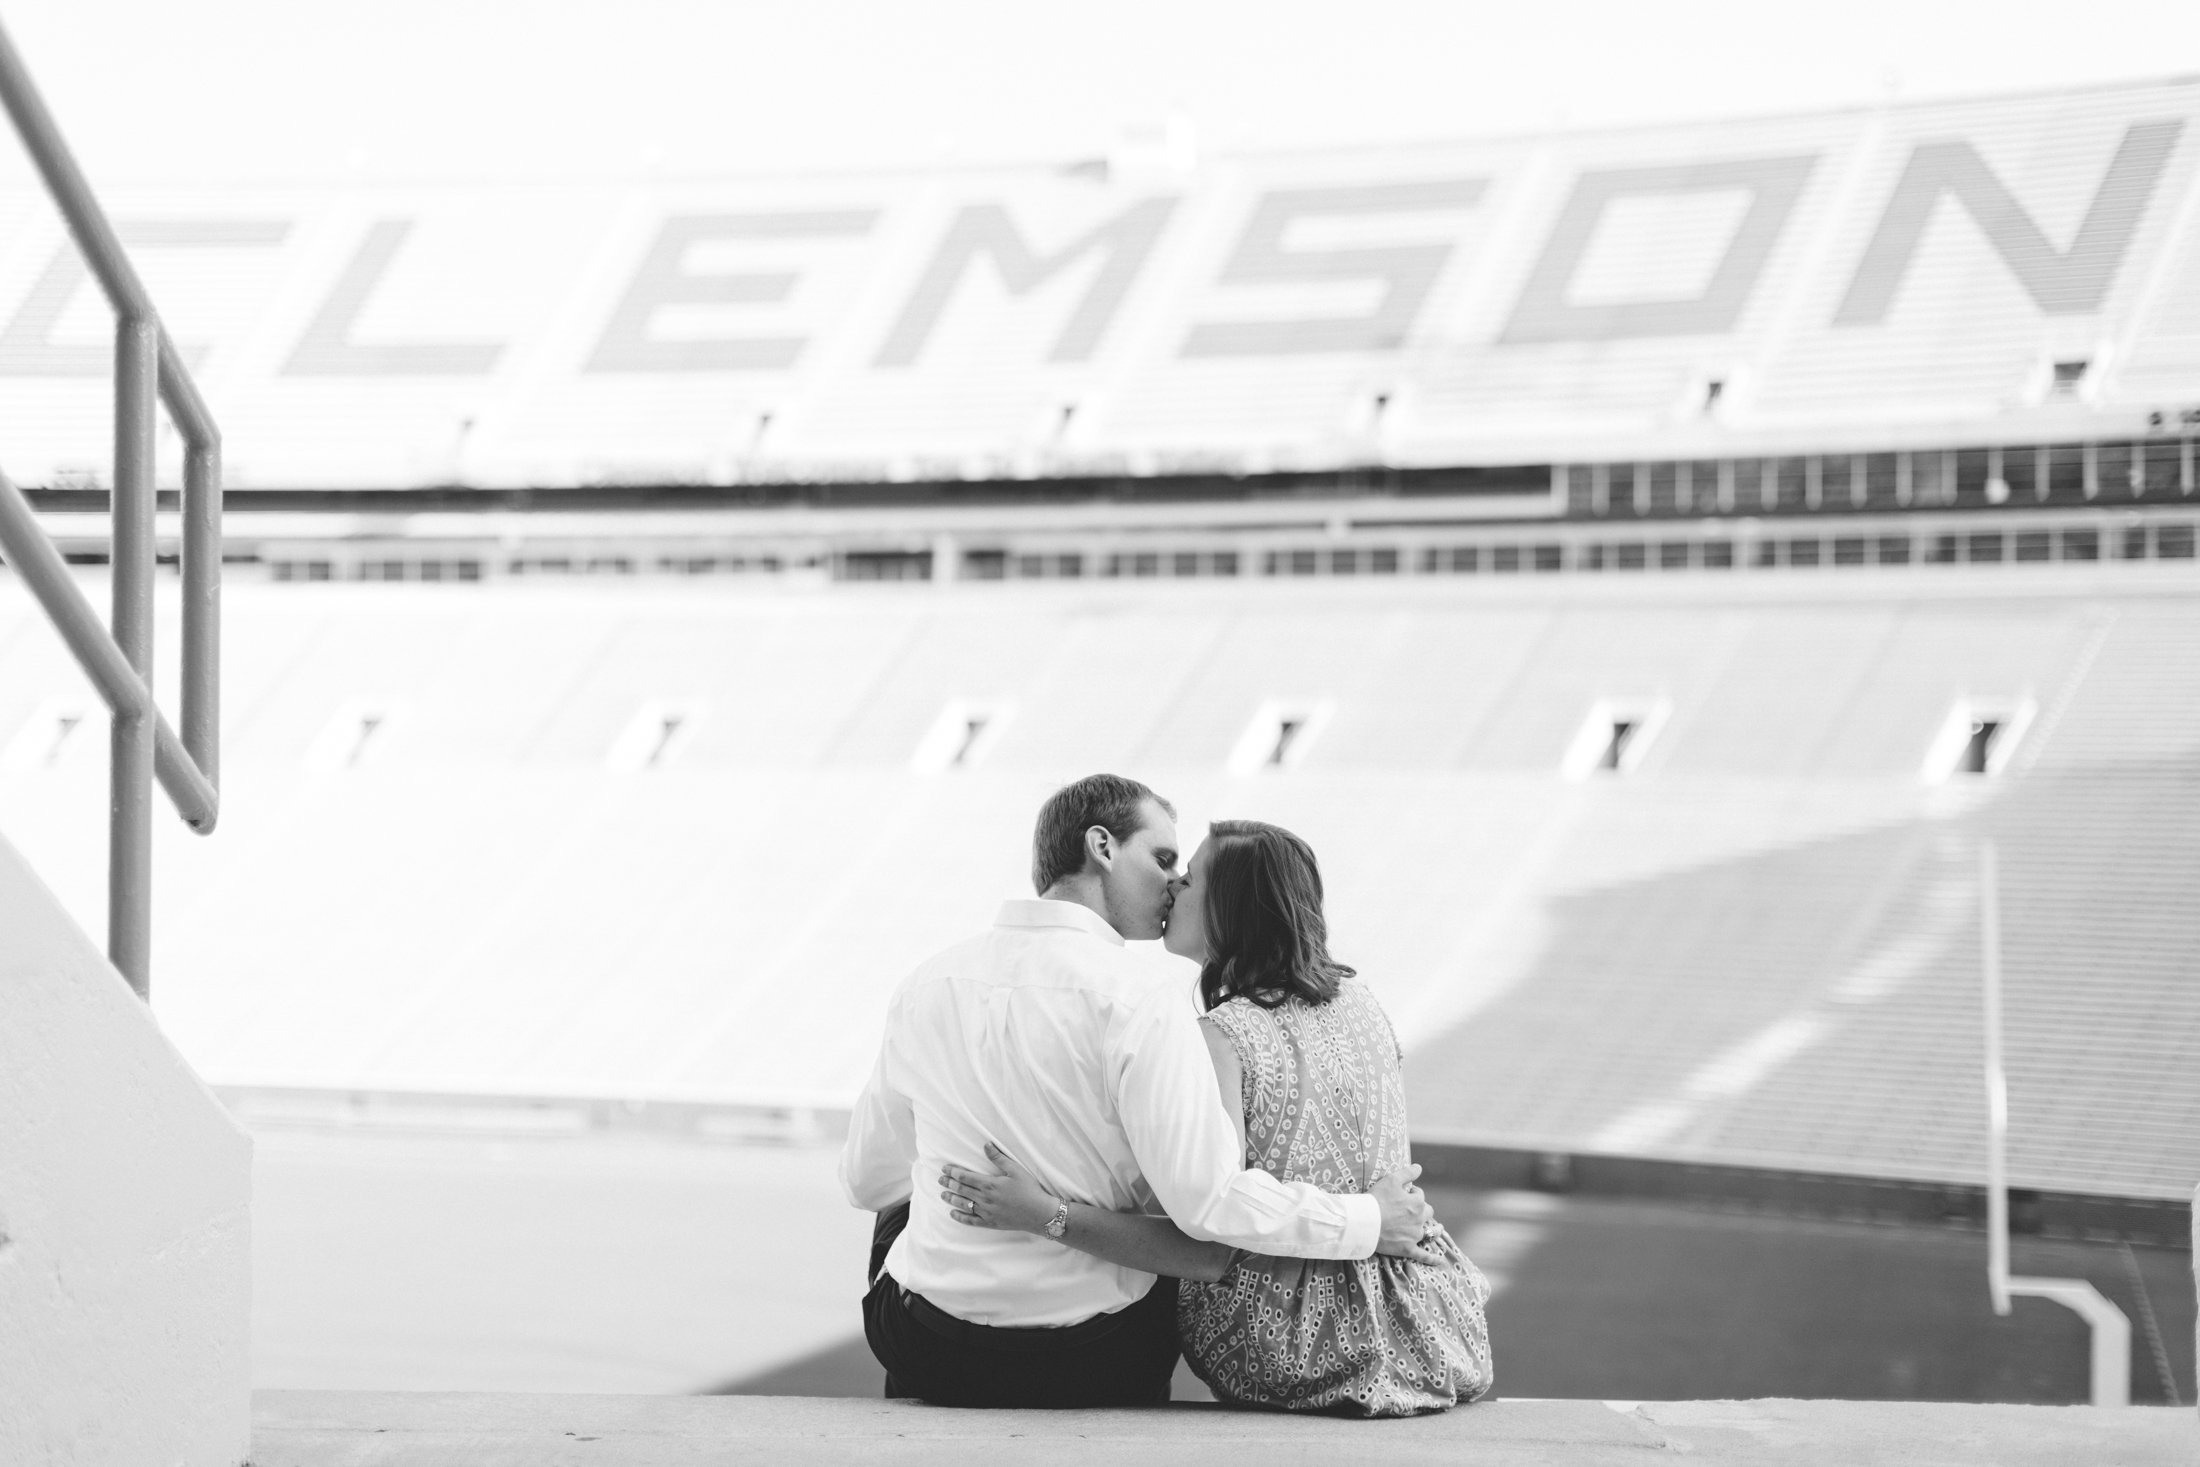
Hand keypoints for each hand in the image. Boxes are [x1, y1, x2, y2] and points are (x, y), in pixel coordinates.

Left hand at [939, 1142, 1061, 1234]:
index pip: (965, 1177)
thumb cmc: (1029, 1189)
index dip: (953, 1172)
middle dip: (949, 1184)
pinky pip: (970, 1221)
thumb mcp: (1015, 1170)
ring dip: (951, 1199)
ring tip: (942, 1195)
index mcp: (989, 1184)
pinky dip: (960, 1217)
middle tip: (940, 1179)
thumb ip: (998, 1158)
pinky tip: (953, 1213)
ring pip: (963, 1204)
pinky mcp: (989, 1223)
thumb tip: (986, 1144)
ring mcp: (986, 1212)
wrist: (1039, 1213)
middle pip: (961, 1190)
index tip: (945, 1169)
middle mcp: (984, 1198)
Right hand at [1370, 1165, 1442, 1265]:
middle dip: (1423, 1209)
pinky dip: (1432, 1258)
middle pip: (1427, 1212)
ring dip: (1436, 1230)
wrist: (1365, 1222)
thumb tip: (1419, 1167)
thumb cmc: (1376, 1199)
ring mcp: (1414, 1235)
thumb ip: (1407, 1173)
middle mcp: (1419, 1219)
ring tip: (1439, 1229)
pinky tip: (1439, 1260)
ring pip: (1430, 1232)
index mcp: (1416, 1202)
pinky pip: (1423, 1255)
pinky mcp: (1407, 1248)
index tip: (1404, 1193)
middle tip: (1414, 1209)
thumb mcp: (1391, 1180)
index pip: (1419, 1195)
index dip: (1412, 1193)